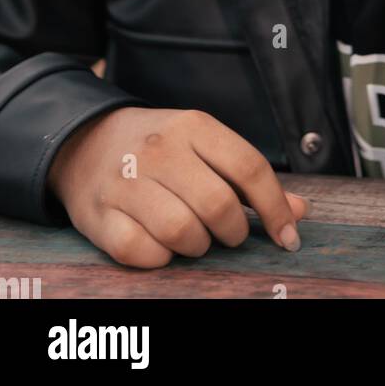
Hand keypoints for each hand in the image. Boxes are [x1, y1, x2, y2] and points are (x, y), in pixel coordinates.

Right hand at [46, 106, 309, 268]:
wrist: (85, 140)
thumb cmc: (160, 148)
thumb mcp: (204, 145)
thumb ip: (249, 178)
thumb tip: (299, 212)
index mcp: (192, 126)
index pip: (248, 167)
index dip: (275, 207)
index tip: (288, 237)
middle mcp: (158, 150)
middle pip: (217, 204)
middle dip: (234, 231)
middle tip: (231, 234)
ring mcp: (125, 182)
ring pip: (180, 231)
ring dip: (197, 246)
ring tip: (196, 238)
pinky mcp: (98, 215)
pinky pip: (140, 253)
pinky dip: (160, 259)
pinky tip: (162, 247)